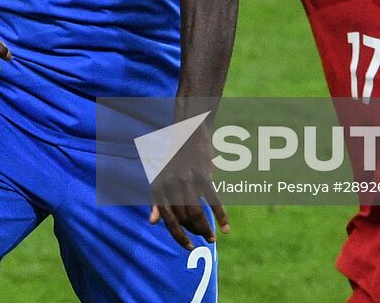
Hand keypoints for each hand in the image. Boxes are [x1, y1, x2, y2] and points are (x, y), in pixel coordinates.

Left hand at [148, 127, 228, 250]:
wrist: (188, 132)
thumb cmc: (173, 158)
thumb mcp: (160, 178)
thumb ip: (156, 201)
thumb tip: (152, 223)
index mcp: (159, 187)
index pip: (168, 219)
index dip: (179, 236)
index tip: (189, 247)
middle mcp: (171, 185)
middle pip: (184, 218)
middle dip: (195, 231)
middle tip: (204, 235)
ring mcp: (188, 180)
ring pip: (197, 213)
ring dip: (205, 229)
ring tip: (211, 237)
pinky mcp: (204, 175)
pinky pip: (214, 201)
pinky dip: (221, 217)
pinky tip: (226, 228)